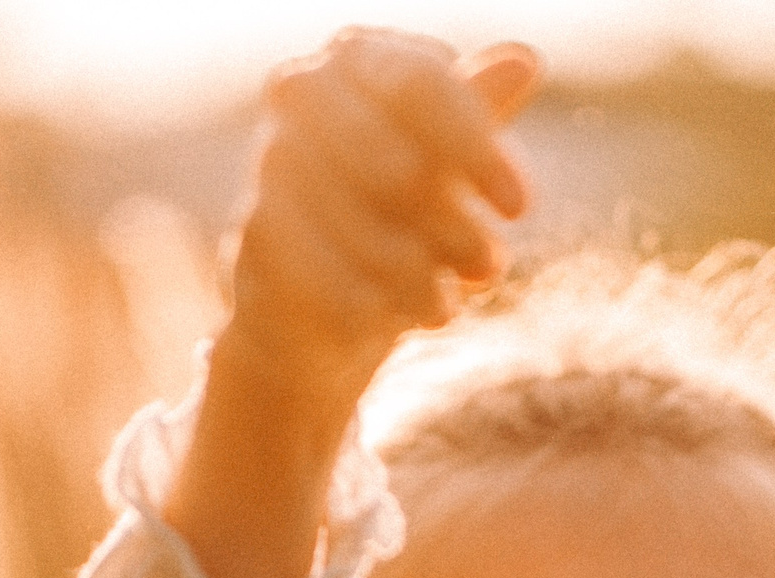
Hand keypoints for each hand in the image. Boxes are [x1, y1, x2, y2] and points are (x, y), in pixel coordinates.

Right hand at [167, 31, 538, 577]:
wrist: (323, 303)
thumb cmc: (397, 212)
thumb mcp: (447, 162)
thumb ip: (476, 112)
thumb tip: (524, 58)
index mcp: (354, 59)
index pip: (419, 82)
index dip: (476, 147)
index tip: (519, 209)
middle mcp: (300, 98)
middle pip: (391, 157)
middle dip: (448, 224)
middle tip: (490, 269)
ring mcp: (269, 166)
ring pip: (353, 218)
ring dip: (412, 272)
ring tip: (448, 307)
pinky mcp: (250, 239)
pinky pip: (312, 272)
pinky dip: (366, 304)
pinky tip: (402, 322)